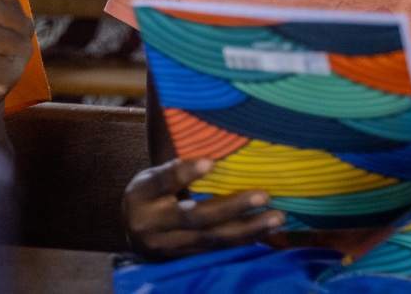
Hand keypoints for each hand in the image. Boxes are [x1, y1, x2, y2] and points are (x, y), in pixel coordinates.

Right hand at [122, 157, 284, 258]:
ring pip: (212, 239)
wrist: (134, 236)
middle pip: (195, 217)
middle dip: (232, 207)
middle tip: (263, 195)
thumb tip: (214, 152)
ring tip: (277, 216)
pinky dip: (244, 240)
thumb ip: (175, 170)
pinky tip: (266, 230)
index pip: (163, 182)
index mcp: (142, 196)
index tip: (211, 161)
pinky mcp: (186, 259)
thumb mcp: (151, 178)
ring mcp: (171, 247)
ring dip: (248, 229)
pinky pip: (218, 250)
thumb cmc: (149, 196)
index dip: (186, 172)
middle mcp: (154, 225)